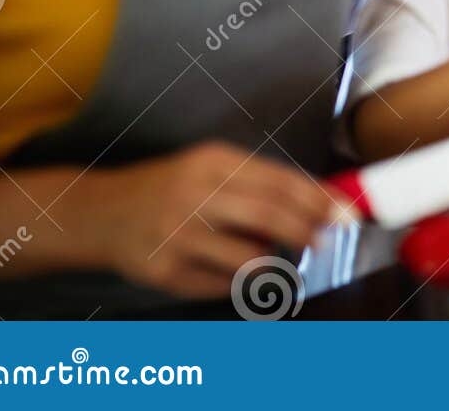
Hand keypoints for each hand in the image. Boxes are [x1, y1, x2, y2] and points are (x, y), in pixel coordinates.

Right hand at [80, 142, 345, 299]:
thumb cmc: (172, 188)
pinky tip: (234, 273)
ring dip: (273, 263)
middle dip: (306, 231)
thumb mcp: (211, 169)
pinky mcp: (164, 271)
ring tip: (275, 261)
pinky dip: (237, 283)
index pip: (280, 181)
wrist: (101, 213)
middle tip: (325, 242)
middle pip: (268, 215)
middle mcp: (195, 195)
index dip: (319, 200)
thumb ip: (259, 183)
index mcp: (214, 162)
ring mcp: (177, 235)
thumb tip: (321, 205)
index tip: (347, 215)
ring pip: (249, 257)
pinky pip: (220, 285)